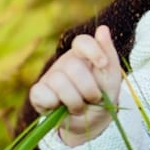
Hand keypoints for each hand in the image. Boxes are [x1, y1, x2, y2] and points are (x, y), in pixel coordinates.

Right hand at [28, 25, 122, 145]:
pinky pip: (43, 94)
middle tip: (94, 98)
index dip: (92, 50)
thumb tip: (102, 28)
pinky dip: (55, 104)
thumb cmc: (103, 94)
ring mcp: (49, 77)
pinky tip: (60, 107)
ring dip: (75, 101)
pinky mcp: (38, 93)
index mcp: (82, 55)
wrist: (93, 122)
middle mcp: (64, 63)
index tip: (103, 64)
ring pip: (59, 82)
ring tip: (80, 107)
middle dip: (88, 89)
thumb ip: (108, 53)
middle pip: (73, 66)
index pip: (81, 41)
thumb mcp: (112, 76)